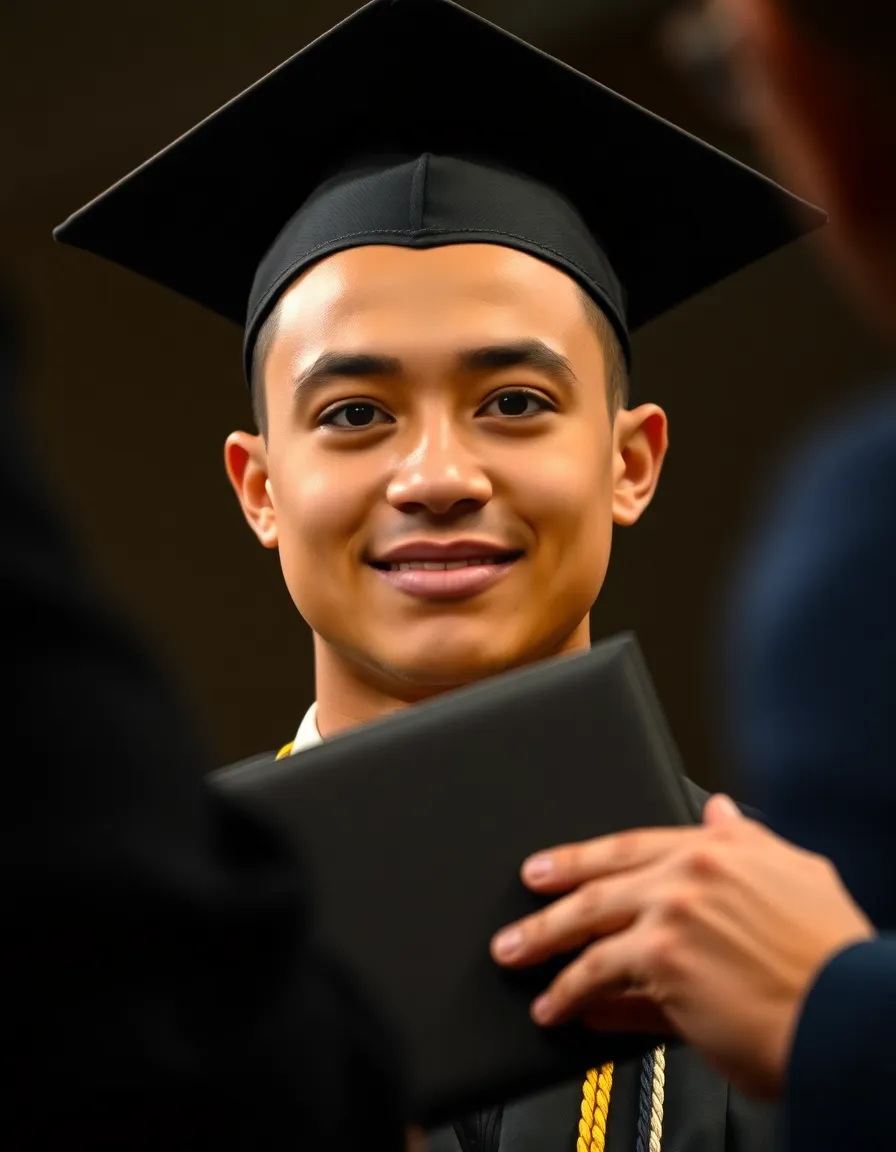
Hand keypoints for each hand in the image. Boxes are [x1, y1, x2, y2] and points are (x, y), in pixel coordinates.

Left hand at [491, 795, 873, 1096]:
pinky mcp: (663, 963)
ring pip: (588, 926)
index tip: (549, 863)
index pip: (631, 844)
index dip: (583, 855)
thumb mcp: (797, 875)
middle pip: (598, 881)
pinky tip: (555, 1007)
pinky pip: (598, 976)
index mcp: (718, 849)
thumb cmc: (832, 956)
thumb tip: (718, 808)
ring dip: (545, 945)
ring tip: (517, 959)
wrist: (849, 1012)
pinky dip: (571, 993)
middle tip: (518, 909)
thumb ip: (746, 841)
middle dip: (549, 896)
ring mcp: (672, 917)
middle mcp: (689, 875)